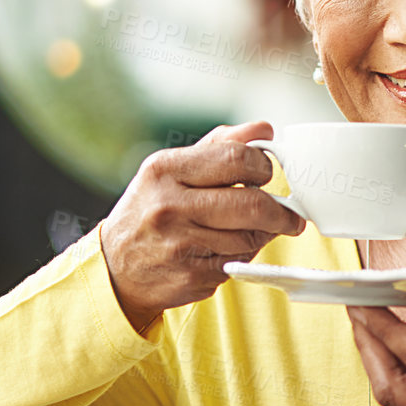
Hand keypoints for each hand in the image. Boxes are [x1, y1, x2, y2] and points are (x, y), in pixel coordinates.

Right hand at [100, 121, 306, 332]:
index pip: (237, 158)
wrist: (117, 267)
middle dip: (281, 211)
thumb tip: (264, 129)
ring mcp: (180, 245)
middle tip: (289, 214)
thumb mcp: (173, 169)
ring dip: (262, 235)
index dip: (263, 166)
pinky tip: (224, 249)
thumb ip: (221, 145)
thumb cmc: (151, 209)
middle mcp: (169, 206)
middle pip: (253, 204)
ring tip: (247, 229)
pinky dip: (242, 256)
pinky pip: (239, 263)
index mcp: (165, 170)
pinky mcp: (192, 276)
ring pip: (252, 237)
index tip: (266, 174)